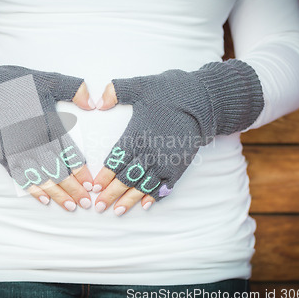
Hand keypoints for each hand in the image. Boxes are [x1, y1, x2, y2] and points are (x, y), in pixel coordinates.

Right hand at [0, 55, 96, 211]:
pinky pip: (18, 175)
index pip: (67, 151)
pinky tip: (43, 199)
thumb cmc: (16, 83)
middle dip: (72, 188)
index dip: (80, 170)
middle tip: (85, 203)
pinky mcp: (2, 152)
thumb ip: (73, 88)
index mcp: (45, 121)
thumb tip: (94, 103)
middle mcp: (31, 138)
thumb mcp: (47, 79)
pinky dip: (31, 188)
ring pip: (39, 175)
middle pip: (55, 168)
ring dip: (55, 192)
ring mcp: (16, 147)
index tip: (91, 183)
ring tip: (69, 206)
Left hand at [92, 70, 213, 215]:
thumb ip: (117, 91)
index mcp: (136, 135)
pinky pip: (165, 186)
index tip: (93, 188)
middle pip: (126, 177)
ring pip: (143, 185)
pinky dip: (155, 196)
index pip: (115, 161)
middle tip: (99, 207)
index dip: (104, 176)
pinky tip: (146, 205)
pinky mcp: (179, 164)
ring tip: (118, 211)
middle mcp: (149, 152)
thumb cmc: (171, 91)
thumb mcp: (141, 86)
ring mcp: (165, 161)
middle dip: (111, 194)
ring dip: (130, 199)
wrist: (205, 100)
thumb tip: (98, 102)